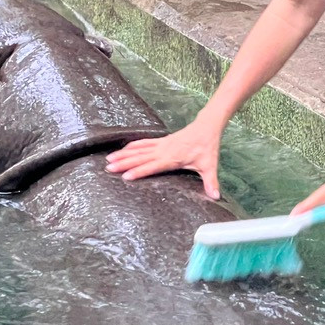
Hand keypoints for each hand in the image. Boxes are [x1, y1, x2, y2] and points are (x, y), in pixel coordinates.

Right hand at [105, 117, 222, 199]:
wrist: (206, 127)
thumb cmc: (207, 147)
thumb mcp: (210, 166)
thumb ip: (211, 182)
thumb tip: (216, 196)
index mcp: (172, 158)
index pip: (152, 166)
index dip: (139, 171)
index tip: (125, 176)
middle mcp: (163, 151)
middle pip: (139, 157)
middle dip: (123, 163)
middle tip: (108, 168)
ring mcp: (161, 145)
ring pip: (138, 149)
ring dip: (123, 154)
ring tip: (109, 159)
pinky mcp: (161, 141)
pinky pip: (143, 143)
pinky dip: (132, 146)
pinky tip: (123, 149)